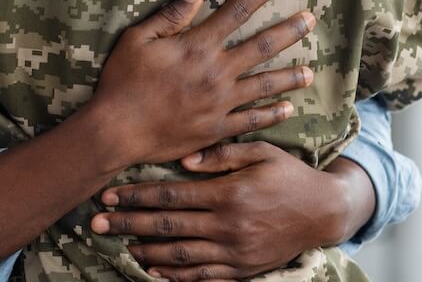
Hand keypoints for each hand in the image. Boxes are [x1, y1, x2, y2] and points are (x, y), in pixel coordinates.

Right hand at [85, 0, 315, 169]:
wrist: (118, 131)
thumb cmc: (122, 81)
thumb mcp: (138, 39)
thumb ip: (171, 15)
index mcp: (197, 46)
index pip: (236, 12)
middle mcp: (216, 72)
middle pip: (261, 47)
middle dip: (288, 30)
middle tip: (310, 20)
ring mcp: (220, 103)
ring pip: (264, 85)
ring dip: (290, 76)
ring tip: (310, 72)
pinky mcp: (217, 129)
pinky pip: (253, 120)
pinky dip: (273, 114)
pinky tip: (289, 109)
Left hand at [91, 142, 368, 281]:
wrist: (324, 212)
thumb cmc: (289, 174)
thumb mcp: (261, 151)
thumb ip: (223, 153)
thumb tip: (184, 159)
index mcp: (229, 193)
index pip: (172, 196)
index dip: (137, 196)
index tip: (110, 193)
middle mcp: (228, 225)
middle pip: (167, 226)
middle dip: (128, 223)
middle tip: (97, 222)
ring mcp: (235, 251)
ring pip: (180, 255)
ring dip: (145, 250)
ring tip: (119, 245)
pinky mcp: (243, 268)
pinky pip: (203, 275)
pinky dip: (175, 275)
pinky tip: (153, 269)